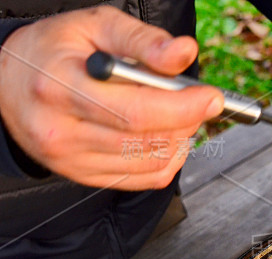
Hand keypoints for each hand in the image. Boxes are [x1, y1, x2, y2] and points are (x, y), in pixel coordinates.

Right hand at [0, 6, 223, 189]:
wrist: (8, 84)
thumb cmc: (54, 50)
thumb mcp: (94, 27)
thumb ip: (142, 40)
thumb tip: (184, 53)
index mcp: (60, 87)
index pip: (135, 111)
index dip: (182, 107)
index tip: (211, 97)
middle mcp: (61, 130)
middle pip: (146, 139)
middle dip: (186, 120)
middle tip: (197, 100)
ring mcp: (71, 160)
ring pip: (150, 162)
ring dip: (180, 139)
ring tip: (179, 113)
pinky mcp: (84, 176)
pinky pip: (144, 178)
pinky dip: (168, 159)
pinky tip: (168, 136)